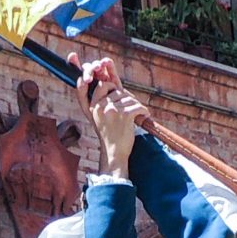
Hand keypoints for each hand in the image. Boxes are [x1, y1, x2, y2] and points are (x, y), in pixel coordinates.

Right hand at [78, 56, 147, 176]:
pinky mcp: (124, 115)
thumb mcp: (99, 118)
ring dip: (136, 105)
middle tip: (131, 105)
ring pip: (129, 98)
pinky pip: (137, 105)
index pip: (102, 85)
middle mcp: (100, 107)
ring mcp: (112, 111)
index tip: (118, 93)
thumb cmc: (109, 135)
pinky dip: (143, 111)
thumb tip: (112, 84)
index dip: (111, 86)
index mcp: (93, 106)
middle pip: (117, 90)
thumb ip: (102, 102)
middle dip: (126, 96)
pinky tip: (143, 116)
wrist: (114, 153)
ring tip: (137, 114)